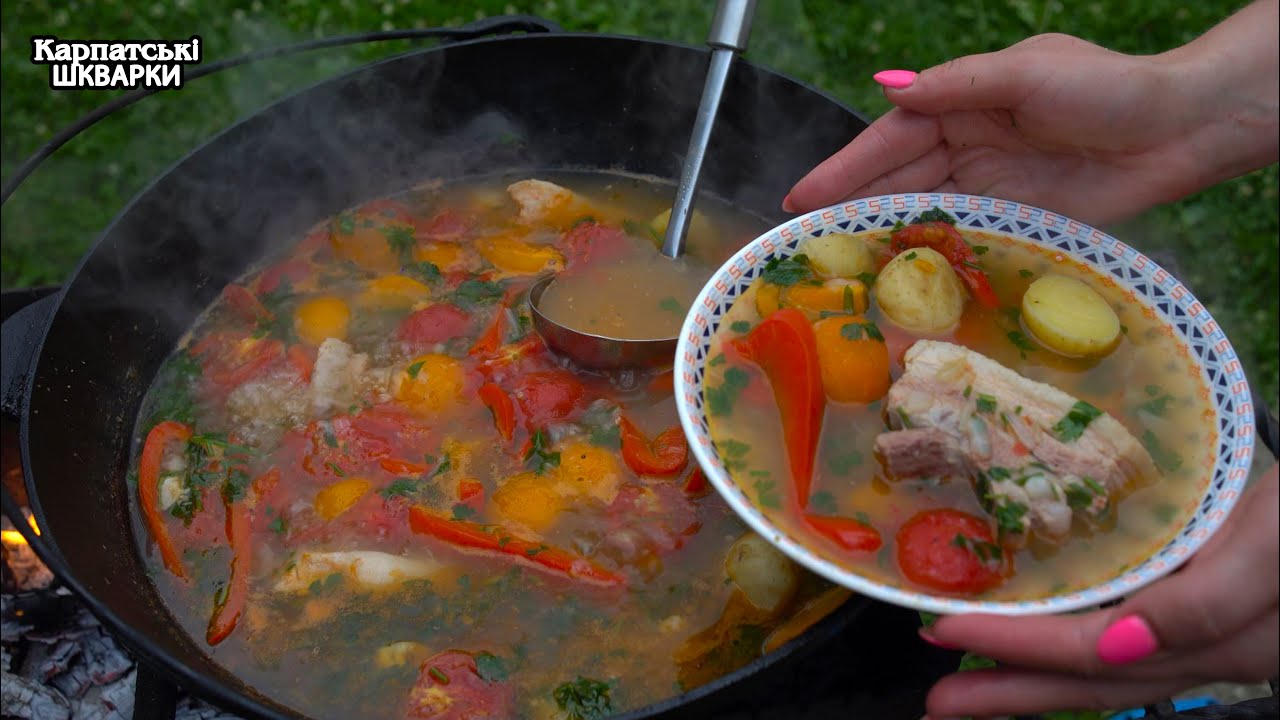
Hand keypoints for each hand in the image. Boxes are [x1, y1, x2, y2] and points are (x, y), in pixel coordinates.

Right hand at [784, 1, 1278, 225]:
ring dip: (881, 236)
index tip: (804, 197)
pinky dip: (929, 256)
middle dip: (851, 207)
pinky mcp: (1015, 219)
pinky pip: (961, 239)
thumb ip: (957, 86)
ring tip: (837, 265)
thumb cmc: (1107, 89)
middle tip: (806, 241)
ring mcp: (990, 184)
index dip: (845, 168)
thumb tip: (890, 91)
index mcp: (963, 100)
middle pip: (897, 179)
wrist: (1176, 130)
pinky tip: (898, 274)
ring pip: (922, 212)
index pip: (891, 138)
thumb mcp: (1027, 74)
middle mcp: (968, 142)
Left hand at [920, 464, 1278, 717]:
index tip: (942, 634)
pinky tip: (1043, 647)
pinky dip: (1080, 654)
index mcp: (1221, 638)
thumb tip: (1121, 647)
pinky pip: (1135, 648)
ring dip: (1036, 683)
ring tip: (966, 686)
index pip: (1096, 655)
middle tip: (938, 703)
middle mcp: (1209, 651)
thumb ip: (1209, 602)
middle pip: (1096, 683)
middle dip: (1014, 696)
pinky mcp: (1211, 612)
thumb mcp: (1277, 549)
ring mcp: (1212, 639)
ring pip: (1111, 673)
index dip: (1019, 652)